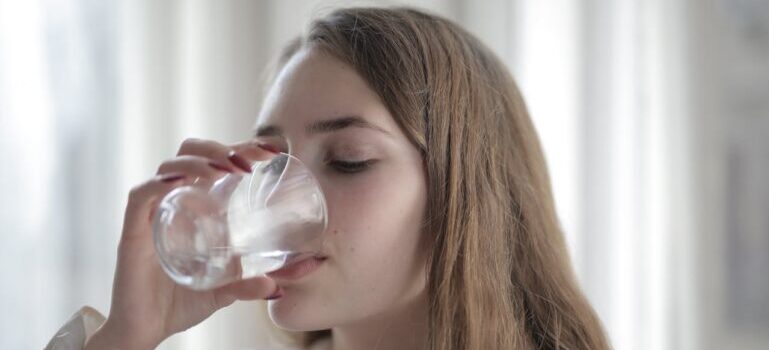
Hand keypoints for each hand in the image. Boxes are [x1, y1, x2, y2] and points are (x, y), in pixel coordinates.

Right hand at [85, 138, 279, 349]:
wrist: (145, 331)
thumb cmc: (180, 303)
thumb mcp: (224, 291)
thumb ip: (248, 285)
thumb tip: (278, 288)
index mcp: (195, 205)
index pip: (215, 161)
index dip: (241, 148)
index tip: (272, 150)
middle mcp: (173, 201)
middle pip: (190, 152)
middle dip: (220, 147)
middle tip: (248, 162)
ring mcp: (152, 214)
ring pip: (169, 166)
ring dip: (198, 161)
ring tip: (224, 170)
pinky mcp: (132, 231)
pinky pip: (140, 196)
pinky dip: (159, 183)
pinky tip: (181, 182)